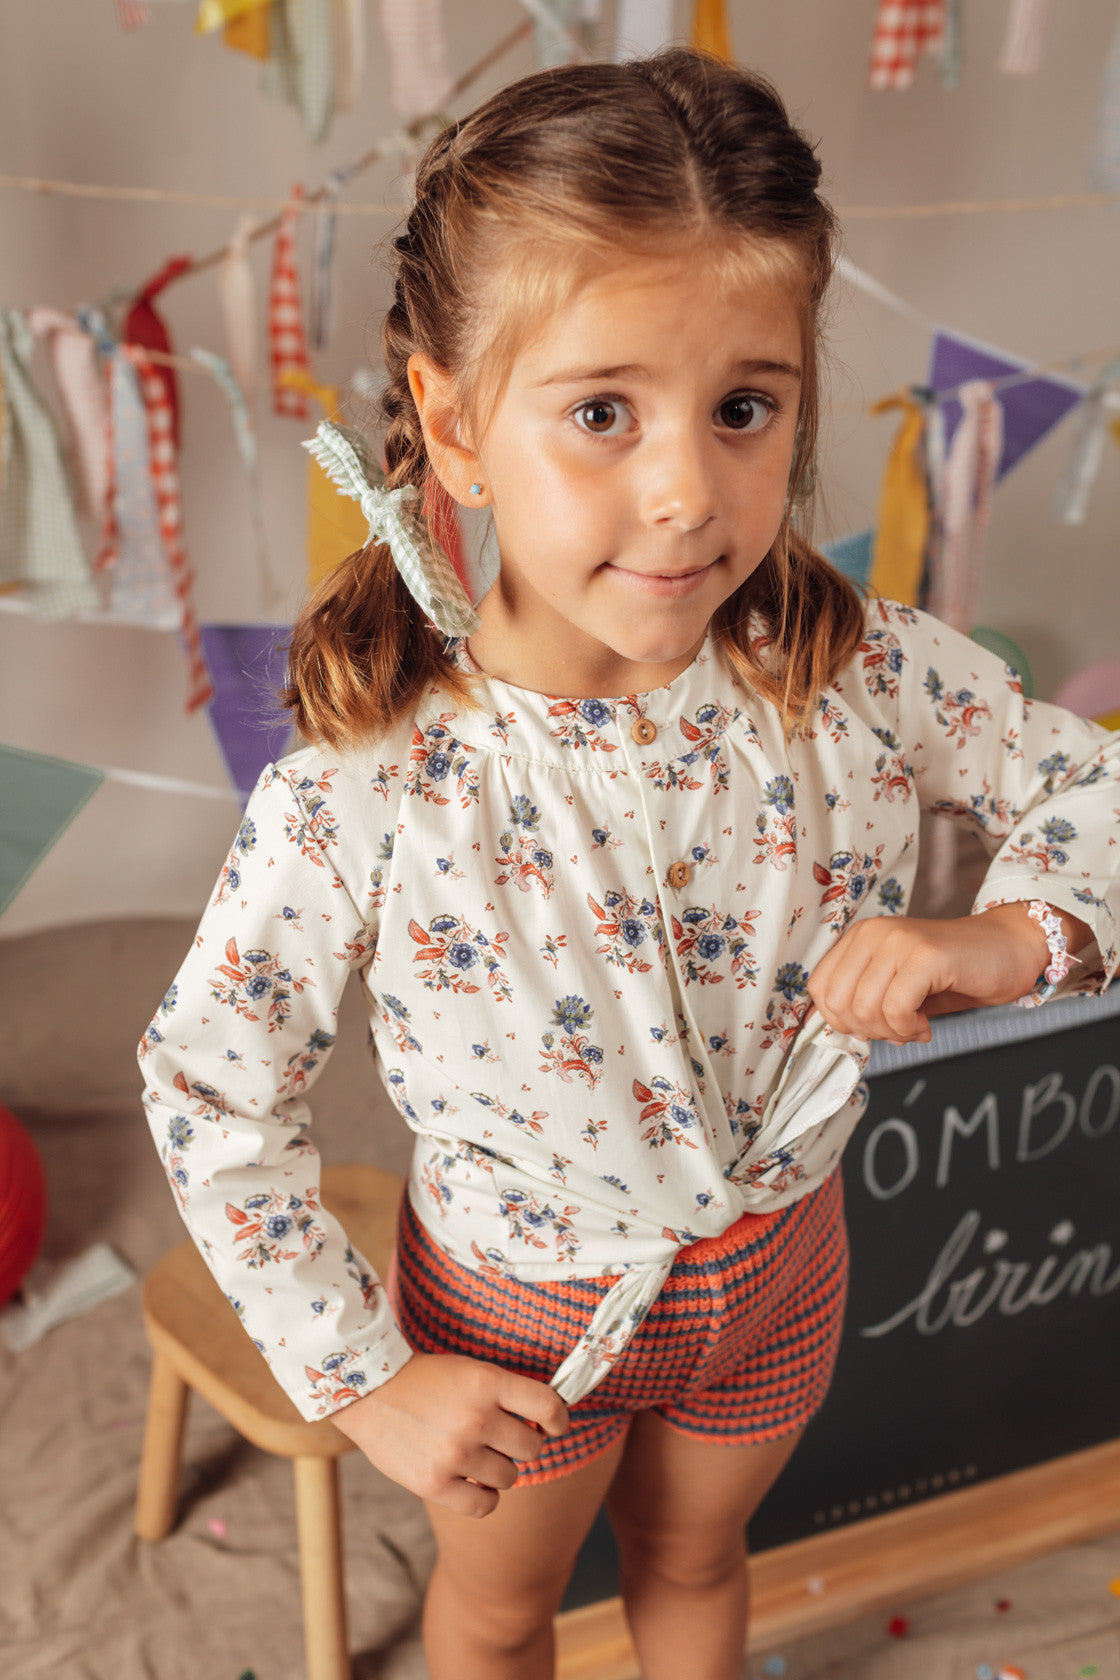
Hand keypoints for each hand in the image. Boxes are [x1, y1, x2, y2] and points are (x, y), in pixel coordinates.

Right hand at [329, 1351, 568, 1516]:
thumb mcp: (470, 1370)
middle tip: (502, 1438)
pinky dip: (485, 1497)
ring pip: (510, 1477)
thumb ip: (505, 1394)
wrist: (370, 1391)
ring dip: (500, 1469)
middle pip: (531, 1448)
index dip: (558, 1420)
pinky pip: (484, 1505)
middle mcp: (475, 1418)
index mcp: (487, 1382)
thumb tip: (547, 1420)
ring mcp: (455, 1454)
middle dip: (521, 1444)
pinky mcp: (434, 1484)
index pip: (548, 1407)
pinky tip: (473, 1482)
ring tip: (478, 1455)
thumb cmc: (425, 1379)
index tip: (552, 1425)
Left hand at [805, 904, 1070, 1045]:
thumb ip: (862, 1001)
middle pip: (838, 1003)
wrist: (1008, 949)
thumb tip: (834, 1032)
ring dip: (891, 1032)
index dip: (842, 1021)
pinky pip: (895, 1009)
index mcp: (859, 938)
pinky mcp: (925, 956)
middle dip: (866, 1030)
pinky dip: (908, 1029)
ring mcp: (898, 941)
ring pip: (865, 1009)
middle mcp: (873, 933)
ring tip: (914, 1026)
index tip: (873, 1026)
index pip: (819, 988)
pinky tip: (925, 1026)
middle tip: (897, 1029)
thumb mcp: (895, 985)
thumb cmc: (952, 974)